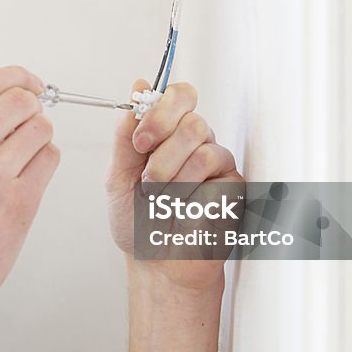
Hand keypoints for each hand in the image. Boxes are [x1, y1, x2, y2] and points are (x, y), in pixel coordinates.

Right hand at [0, 66, 59, 331]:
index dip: (15, 77)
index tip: (28, 83)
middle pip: (19, 100)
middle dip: (32, 108)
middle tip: (29, 123)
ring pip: (41, 128)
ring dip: (40, 138)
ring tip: (22, 160)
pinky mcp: (17, 203)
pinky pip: (50, 159)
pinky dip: (45, 163)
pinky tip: (26, 181)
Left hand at [105, 79, 242, 291]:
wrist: (155, 264)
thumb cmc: (138, 223)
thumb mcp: (118, 174)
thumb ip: (125, 133)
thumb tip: (138, 87)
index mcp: (169, 134)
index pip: (180, 96)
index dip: (161, 112)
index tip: (140, 140)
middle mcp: (197, 144)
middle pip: (192, 121)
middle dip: (162, 154)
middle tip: (149, 178)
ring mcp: (218, 165)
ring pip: (203, 151)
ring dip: (173, 182)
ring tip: (163, 204)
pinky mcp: (234, 191)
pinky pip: (216, 183)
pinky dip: (191, 203)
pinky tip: (184, 216)